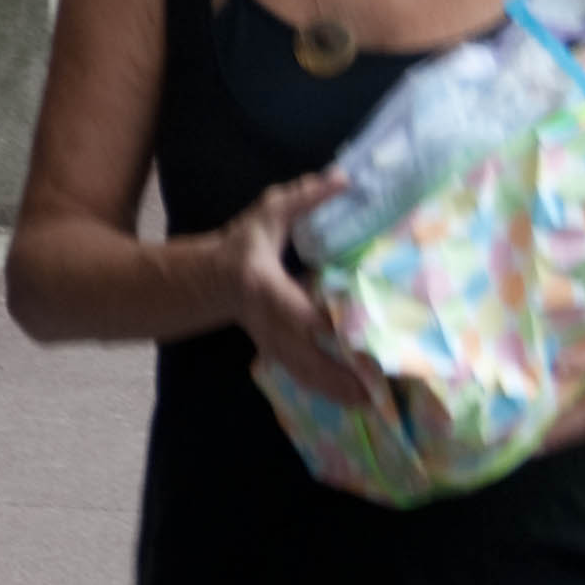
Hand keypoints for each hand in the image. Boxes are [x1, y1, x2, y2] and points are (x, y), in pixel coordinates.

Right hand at [221, 172, 371, 403]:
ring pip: (306, 373)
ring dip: (336, 391)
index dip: (328, 327)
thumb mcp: (268, 214)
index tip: (359, 338)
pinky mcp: (276, 353)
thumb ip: (303, 198)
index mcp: (268, 289)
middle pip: (307, 356)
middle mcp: (270, 323)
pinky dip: (326, 392)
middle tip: (375, 390)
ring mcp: (272, 343)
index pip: (300, 312)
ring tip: (371, 403)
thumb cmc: (243, 246)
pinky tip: (352, 402)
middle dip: (339, 375)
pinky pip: (303, 376)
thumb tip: (342, 180)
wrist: (210, 281)